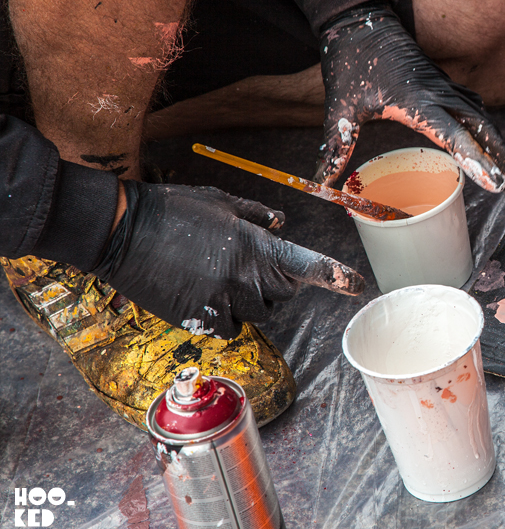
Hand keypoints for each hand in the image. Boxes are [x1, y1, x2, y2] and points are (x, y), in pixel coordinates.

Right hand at [92, 182, 363, 339]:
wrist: (122, 232)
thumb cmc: (173, 209)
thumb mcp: (221, 201)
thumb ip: (257, 216)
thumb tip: (282, 224)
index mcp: (256, 246)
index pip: (308, 265)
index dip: (336, 276)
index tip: (358, 285)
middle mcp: (246, 277)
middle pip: (284, 294)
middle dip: (276, 282)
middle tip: (246, 263)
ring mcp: (224, 301)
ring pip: (258, 313)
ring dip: (249, 299)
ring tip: (216, 273)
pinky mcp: (200, 320)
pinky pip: (231, 327)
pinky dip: (225, 315)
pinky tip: (203, 292)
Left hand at [315, 3, 504, 195]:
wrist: (359, 18)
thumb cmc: (349, 62)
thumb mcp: (338, 108)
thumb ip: (335, 147)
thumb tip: (320, 185)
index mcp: (416, 101)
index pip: (454, 136)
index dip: (475, 161)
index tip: (494, 183)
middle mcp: (439, 93)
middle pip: (483, 130)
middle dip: (504, 160)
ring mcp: (446, 86)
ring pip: (484, 120)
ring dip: (501, 147)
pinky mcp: (445, 83)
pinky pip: (476, 109)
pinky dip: (490, 131)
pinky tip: (495, 146)